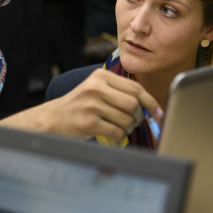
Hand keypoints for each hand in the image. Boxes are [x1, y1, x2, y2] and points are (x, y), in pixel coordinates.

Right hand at [0, 69, 162, 140]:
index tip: (159, 113)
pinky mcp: (89, 122)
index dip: (151, 102)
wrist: (52, 118)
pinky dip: (118, 136)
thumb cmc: (79, 105)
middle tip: (133, 122)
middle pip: (133, 104)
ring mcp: (92, 105)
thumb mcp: (96, 89)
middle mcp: (96, 87)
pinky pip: (117, 132)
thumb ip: (119, 92)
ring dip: (127, 127)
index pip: (135, 88)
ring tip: (117, 127)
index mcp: (100, 76)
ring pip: (126, 119)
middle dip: (138, 117)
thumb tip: (150, 107)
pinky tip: (109, 133)